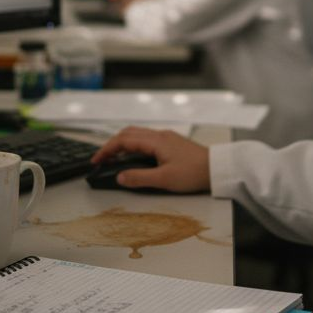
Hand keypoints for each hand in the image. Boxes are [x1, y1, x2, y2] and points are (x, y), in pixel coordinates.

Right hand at [91, 126, 209, 192]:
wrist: (217, 168)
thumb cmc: (193, 173)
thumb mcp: (164, 179)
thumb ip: (139, 178)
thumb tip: (119, 176)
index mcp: (155, 141)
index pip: (124, 140)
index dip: (107, 150)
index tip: (95, 161)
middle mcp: (159, 135)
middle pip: (128, 133)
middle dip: (112, 145)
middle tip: (101, 159)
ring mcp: (166, 137)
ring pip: (138, 135)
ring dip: (123, 144)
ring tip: (114, 158)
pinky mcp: (172, 142)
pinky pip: (147, 139)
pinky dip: (134, 145)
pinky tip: (134, 156)